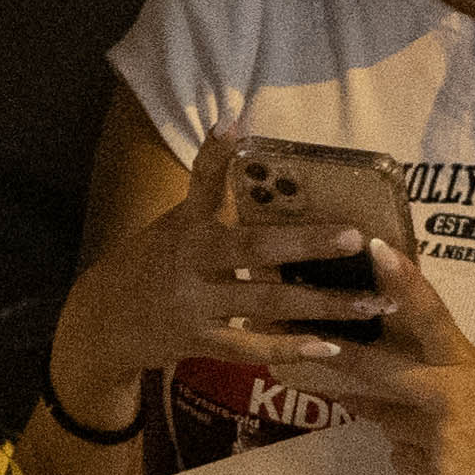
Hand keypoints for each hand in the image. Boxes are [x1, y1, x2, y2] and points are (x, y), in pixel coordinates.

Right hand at [44, 130, 375, 425]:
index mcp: (186, 226)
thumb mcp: (173, 224)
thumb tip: (238, 129)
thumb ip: (210, 190)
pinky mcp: (199, 343)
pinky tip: (330, 345)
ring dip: (323, 303)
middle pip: (252, 250)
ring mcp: (194, 305)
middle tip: (356, 237)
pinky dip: (290, 348)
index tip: (237, 126)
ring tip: (374, 301)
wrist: (100, 326)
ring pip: (265, 302)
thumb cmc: (151, 265)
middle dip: (307, 244)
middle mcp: (190, 262)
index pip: (202, 182)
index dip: (218, 155)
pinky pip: (251, 348)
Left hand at [243, 244, 474, 474]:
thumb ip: (433, 379)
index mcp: (470, 363)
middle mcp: (453, 391)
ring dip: (385, 419)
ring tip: (424, 425)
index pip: (432, 313)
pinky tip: (452, 467)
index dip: (403, 280)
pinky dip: (413, 461)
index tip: (375, 247)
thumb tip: (372, 382)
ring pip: (382, 419)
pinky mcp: (438, 472)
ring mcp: (442, 433)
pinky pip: (401, 460)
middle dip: (335, 359)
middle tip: (290, 350)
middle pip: (380, 369)